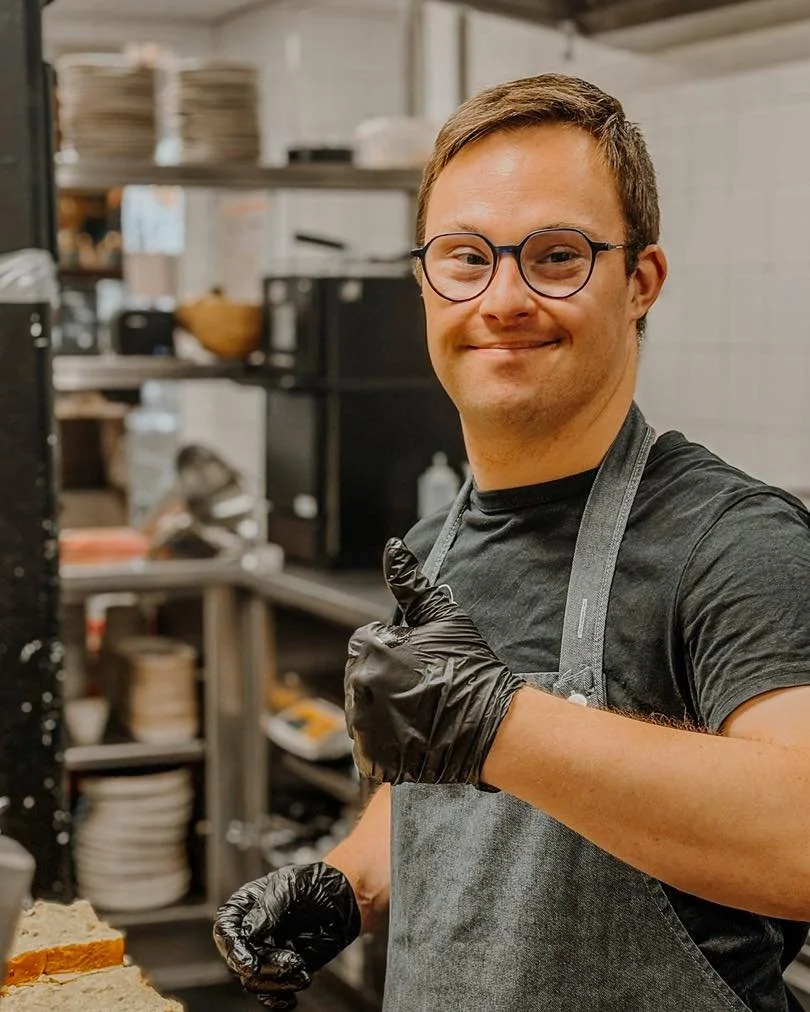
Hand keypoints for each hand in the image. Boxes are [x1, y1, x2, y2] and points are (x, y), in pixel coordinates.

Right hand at [213, 862, 360, 1008]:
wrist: (342, 900)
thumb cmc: (314, 884)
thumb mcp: (288, 887)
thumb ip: (267, 910)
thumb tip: (247, 932)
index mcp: (245, 906)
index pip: (225, 931)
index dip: (234, 950)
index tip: (250, 964)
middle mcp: (251, 933)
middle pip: (240, 962)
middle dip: (266, 966)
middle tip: (293, 960)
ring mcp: (265, 953)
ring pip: (255, 981)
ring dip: (278, 980)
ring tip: (302, 968)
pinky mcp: (281, 970)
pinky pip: (270, 993)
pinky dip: (278, 999)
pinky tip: (290, 999)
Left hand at [344, 538, 524, 787]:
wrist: (495, 726)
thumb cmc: (472, 668)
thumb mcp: (444, 617)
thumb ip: (410, 581)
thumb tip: (392, 546)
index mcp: (370, 650)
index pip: (366, 641)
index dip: (395, 647)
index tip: (422, 660)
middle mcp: (359, 688)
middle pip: (361, 674)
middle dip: (385, 676)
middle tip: (424, 685)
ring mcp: (364, 727)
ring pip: (362, 709)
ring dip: (383, 707)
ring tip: (421, 709)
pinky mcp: (373, 758)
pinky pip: (369, 744)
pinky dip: (387, 740)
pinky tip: (416, 732)